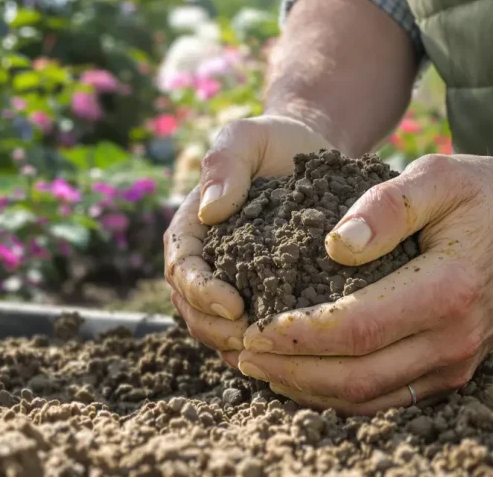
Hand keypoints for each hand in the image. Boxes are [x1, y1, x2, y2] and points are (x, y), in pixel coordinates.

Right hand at [163, 115, 335, 361]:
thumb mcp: (246, 137)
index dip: (202, 293)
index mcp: (191, 231)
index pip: (183, 271)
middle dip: (218, 331)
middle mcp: (205, 264)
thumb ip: (225, 163)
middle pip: (194, 311)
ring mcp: (231, 284)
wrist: (309, 153)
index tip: (235, 305)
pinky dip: (266, 349)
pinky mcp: (262, 297)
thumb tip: (209, 212)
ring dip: (240, 348)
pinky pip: (254, 333)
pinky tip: (293, 354)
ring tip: (273, 355)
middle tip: (256, 340)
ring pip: (220, 331)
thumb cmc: (273, 142)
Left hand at [233, 154, 492, 414]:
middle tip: (242, 353)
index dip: (298, 334)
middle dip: (292, 370)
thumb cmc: (486, 193)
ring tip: (262, 369)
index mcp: (449, 290)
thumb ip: (386, 205)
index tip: (254, 327)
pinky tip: (306, 377)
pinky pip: (390, 398)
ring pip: (371, 398)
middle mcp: (456, 339)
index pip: (357, 328)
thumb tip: (335, 244)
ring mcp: (458, 362)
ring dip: (310, 390)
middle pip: (357, 377)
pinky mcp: (455, 369)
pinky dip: (341, 395)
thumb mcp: (438, 175)